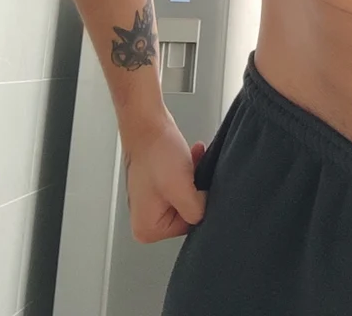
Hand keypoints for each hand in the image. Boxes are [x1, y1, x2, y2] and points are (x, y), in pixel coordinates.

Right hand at [122, 113, 206, 242]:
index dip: (198, 203)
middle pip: (187, 211)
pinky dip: (189, 170)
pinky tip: (191, 155)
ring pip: (187, 194)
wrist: (147, 123)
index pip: (187, 226)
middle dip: (196, 189)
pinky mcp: (157, 184)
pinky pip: (181, 183)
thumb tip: (206, 212)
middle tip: (195, 171)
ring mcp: (151, 201)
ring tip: (192, 159)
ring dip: (194, 177)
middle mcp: (146, 219)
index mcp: (148, 229)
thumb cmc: (157, 153)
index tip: (197, 184)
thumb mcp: (182, 188)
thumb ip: (197, 210)